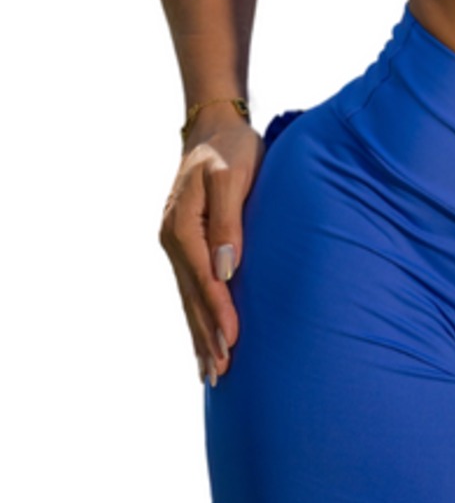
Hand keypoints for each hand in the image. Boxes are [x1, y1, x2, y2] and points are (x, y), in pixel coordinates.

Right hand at [159, 109, 262, 385]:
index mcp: (183, 225)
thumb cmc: (231, 148)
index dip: (218, 312)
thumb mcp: (233, 176)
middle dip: (206, 336)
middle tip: (220, 375)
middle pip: (192, 297)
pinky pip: (190, 288)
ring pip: (189, 298)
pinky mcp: (186, 245)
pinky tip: (203, 338)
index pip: (204, 279)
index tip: (233, 341)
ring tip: (210, 372)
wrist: (215, 127)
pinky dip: (197, 315)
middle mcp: (173, 240)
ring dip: (200, 334)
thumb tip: (227, 268)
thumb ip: (228, 220)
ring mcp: (176, 244)